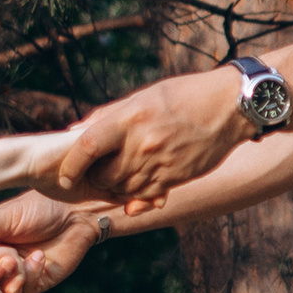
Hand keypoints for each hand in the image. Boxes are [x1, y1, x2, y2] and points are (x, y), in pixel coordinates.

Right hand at [0, 193, 109, 292]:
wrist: (75, 210)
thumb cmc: (38, 206)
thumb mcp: (3, 215)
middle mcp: (1, 261)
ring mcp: (20, 273)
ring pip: (5, 291)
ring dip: (8, 284)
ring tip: (15, 269)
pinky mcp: (39, 281)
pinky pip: (27, 291)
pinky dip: (29, 280)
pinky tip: (37, 259)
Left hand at [40, 66, 248, 207]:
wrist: (228, 107)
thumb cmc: (183, 95)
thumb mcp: (143, 96)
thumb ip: (108, 115)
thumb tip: (75, 131)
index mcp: (130, 118)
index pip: (87, 147)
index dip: (70, 166)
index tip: (64, 177)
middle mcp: (142, 144)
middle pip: (104, 176)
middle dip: (96, 178)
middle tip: (98, 171)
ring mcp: (160, 164)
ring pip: (124, 190)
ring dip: (117, 188)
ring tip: (123, 174)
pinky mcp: (175, 178)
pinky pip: (146, 197)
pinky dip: (138, 197)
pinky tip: (139, 186)